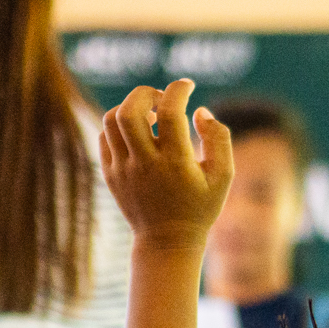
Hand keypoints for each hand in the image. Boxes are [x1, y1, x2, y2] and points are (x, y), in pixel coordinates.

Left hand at [100, 79, 234, 254]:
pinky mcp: (110, 174)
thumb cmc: (200, 206)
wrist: (167, 242)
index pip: (170, 113)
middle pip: (130, 111)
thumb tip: (200, 111)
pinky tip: (139, 134)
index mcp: (176, 164)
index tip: (188, 85)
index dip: (178, 90)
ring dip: (131, 107)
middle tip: (164, 100)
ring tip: (151, 115)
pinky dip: (121, 126)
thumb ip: (219, 138)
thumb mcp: (223, 176)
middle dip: (147, 93)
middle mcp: (145, 165)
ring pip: (112, 120)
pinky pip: (105, 136)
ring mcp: (123, 170)